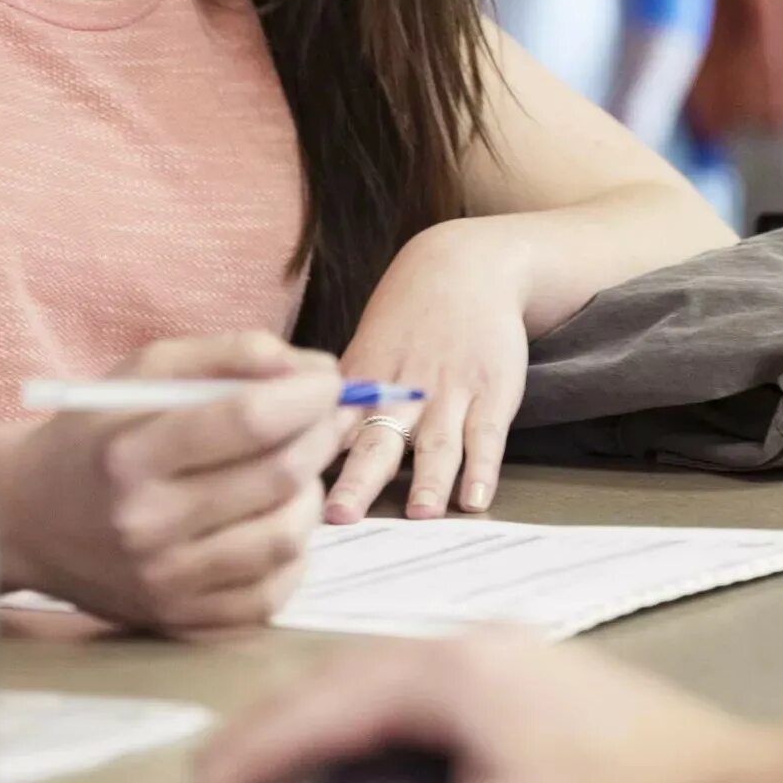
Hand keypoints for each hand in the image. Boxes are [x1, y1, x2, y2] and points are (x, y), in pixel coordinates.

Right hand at [0, 331, 351, 637]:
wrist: (27, 520)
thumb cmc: (95, 434)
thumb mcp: (145, 372)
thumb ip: (230, 354)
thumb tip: (313, 368)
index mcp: (131, 452)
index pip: (250, 420)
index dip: (307, 394)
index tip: (328, 378)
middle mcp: (146, 523)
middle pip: (278, 476)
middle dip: (321, 434)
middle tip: (328, 415)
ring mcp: (165, 582)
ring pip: (286, 536)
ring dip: (313, 491)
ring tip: (299, 466)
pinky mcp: (180, 621)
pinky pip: (272, 592)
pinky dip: (294, 552)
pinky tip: (279, 518)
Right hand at [182, 633, 782, 782]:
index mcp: (450, 674)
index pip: (314, 710)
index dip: (246, 762)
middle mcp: (470, 647)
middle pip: (336, 686)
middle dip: (268, 741)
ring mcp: (503, 660)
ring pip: (376, 690)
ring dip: (317, 735)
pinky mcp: (528, 687)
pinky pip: (420, 703)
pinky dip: (369, 735)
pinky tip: (360, 770)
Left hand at [327, 222, 528, 520]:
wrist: (468, 266)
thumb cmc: (410, 317)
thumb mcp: (366, 348)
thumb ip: (342, 402)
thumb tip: (299, 448)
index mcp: (364, 383)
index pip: (330, 430)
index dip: (311, 460)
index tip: (290, 495)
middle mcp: (404, 393)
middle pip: (377, 440)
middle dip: (358, 479)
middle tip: (340, 515)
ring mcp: (451, 394)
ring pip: (437, 443)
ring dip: (428, 480)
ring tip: (421, 514)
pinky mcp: (492, 394)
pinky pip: (486, 437)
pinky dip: (482, 470)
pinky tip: (476, 499)